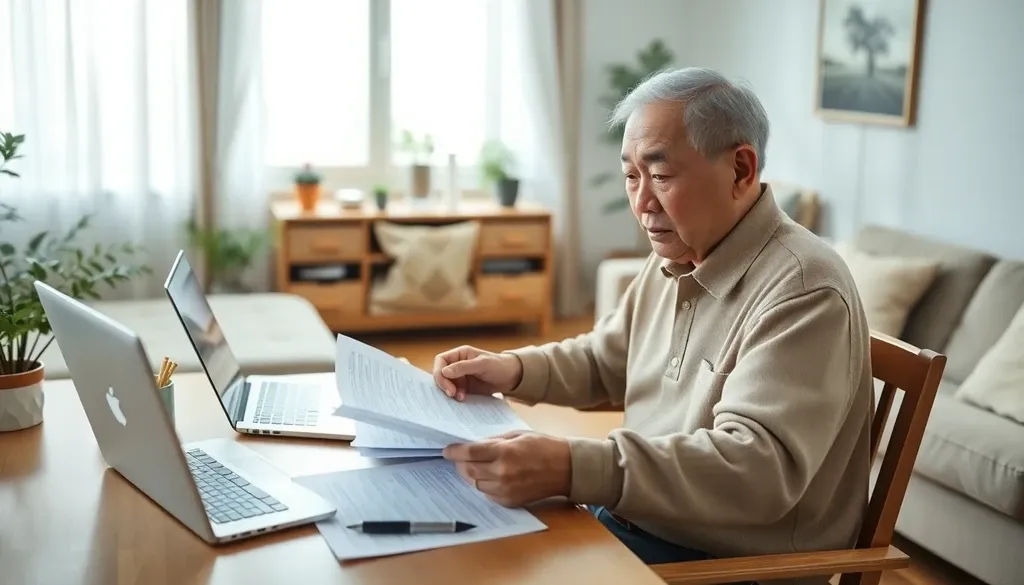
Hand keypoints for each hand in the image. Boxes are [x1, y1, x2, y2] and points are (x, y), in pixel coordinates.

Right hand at [432, 345, 522, 400]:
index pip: (440, 361)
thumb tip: (444, 372)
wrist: (511, 378)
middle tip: (452, 394)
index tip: (448, 384)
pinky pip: (454, 392)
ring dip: (450, 392)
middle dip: (444, 384)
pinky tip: (463, 399)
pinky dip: (455, 396)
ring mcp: (460, 377)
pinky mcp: (464, 387)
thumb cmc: (498, 365)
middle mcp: (457, 365)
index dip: (439, 372)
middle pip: (441, 374)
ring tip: (461, 397)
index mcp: (459, 354)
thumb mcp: (482, 364)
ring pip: (446, 384)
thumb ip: (463, 367)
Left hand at [443, 431, 570, 506]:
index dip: (454, 452)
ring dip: (471, 475)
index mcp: (504, 452)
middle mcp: (502, 473)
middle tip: (458, 458)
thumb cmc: (543, 447)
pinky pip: (487, 494)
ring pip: (475, 484)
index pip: (469, 453)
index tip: (447, 450)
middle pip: (468, 470)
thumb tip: (473, 445)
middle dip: (460, 464)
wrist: (565, 468)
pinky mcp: (509, 501)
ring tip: (474, 467)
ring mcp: (505, 489)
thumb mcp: (517, 435)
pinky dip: (484, 485)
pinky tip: (489, 477)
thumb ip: (494, 441)